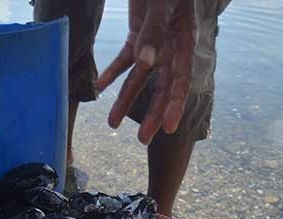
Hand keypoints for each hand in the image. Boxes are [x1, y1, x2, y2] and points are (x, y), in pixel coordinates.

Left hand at [96, 0, 195, 144]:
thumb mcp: (163, 4)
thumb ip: (154, 31)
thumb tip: (145, 63)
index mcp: (184, 40)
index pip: (180, 79)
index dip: (174, 105)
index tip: (168, 128)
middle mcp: (170, 47)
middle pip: (161, 87)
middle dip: (151, 114)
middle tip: (143, 140)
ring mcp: (154, 43)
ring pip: (140, 78)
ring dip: (125, 100)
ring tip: (112, 124)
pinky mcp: (138, 35)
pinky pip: (124, 59)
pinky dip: (111, 73)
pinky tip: (99, 88)